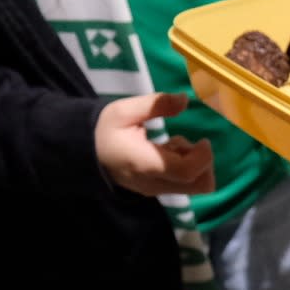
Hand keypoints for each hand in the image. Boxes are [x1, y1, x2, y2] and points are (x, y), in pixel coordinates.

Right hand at [94, 93, 214, 197]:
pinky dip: (185, 167)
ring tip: (173, 143)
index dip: (203, 156)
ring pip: (194, 187)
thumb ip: (156, 104)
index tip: (203, 139)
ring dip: (194, 164)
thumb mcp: (124, 110)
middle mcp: (154, 183)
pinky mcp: (156, 190)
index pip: (188, 172)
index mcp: (146, 164)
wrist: (84, 153)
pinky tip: (167, 150)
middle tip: (189, 143)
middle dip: (204, 162)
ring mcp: (156, 190)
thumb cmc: (104, 131)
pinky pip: (183, 185)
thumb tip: (185, 99)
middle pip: (200, 186)